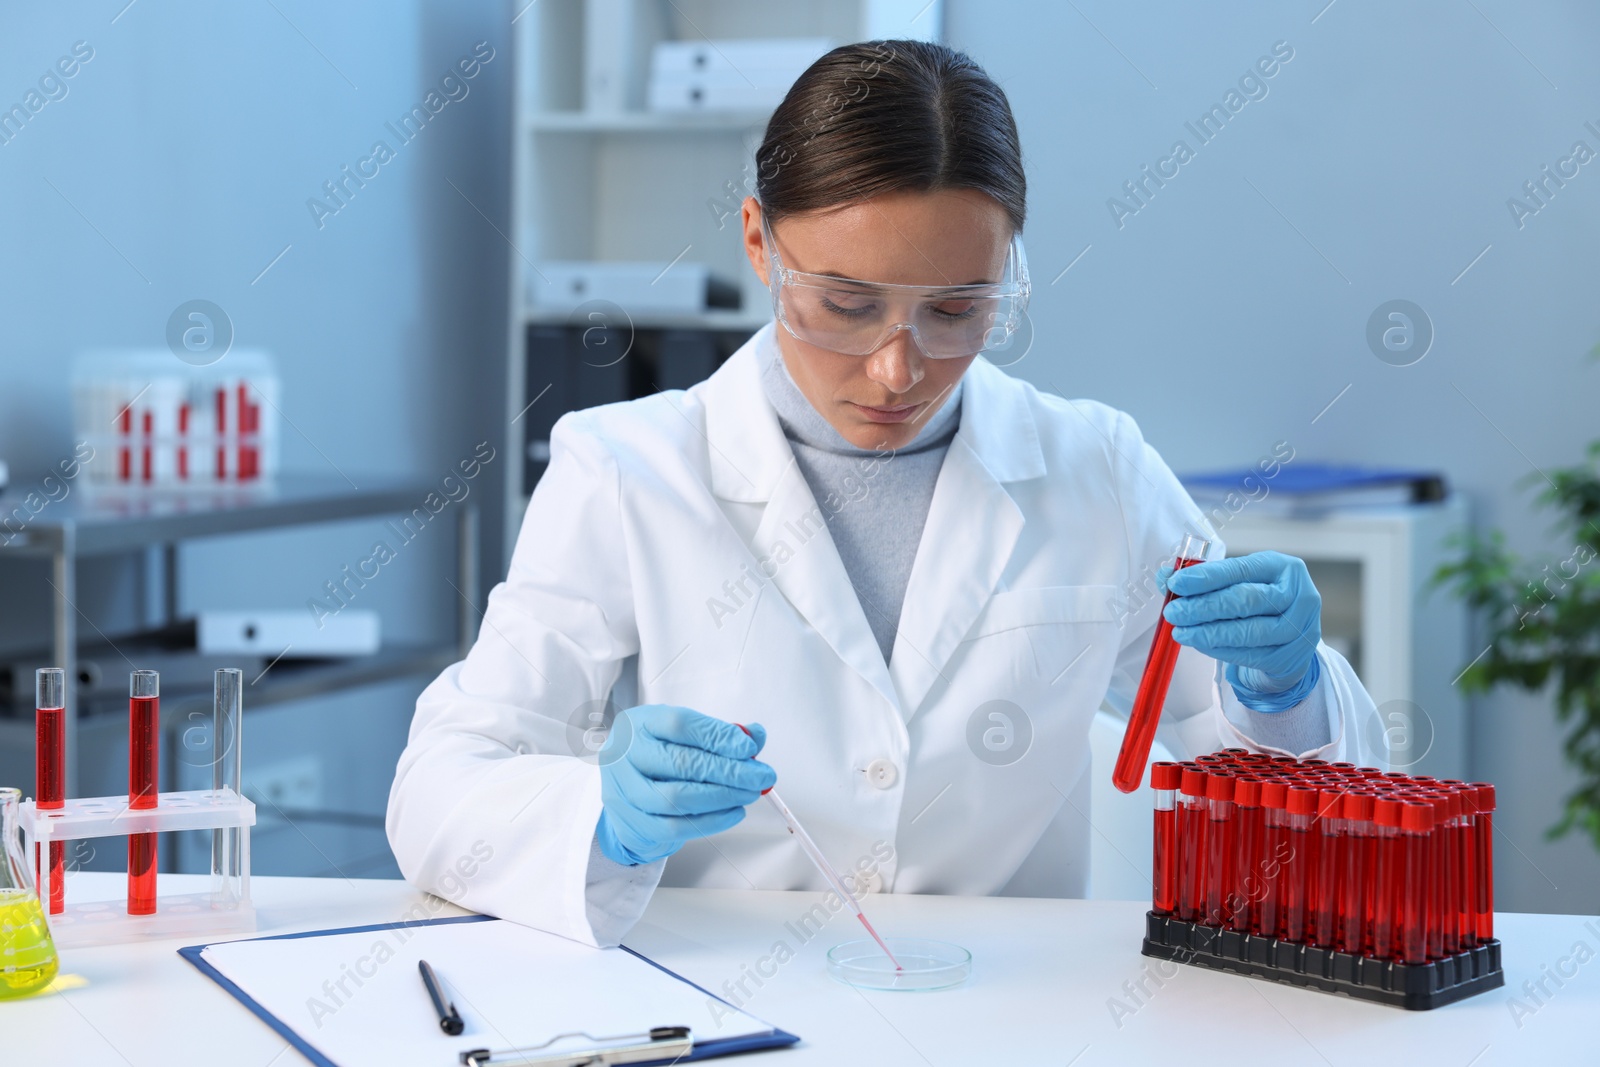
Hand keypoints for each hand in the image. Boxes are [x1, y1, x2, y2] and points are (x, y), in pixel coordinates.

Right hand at [594, 705, 775, 865]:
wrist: (623, 792)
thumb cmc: (658, 757)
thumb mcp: (682, 735)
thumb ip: (719, 733)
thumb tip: (755, 735)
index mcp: (641, 724)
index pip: (680, 725)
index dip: (718, 736)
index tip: (749, 747)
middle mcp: (627, 755)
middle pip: (682, 763)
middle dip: (730, 771)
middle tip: (761, 776)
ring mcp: (626, 791)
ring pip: (679, 798)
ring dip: (723, 797)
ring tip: (749, 794)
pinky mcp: (633, 824)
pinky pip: (676, 827)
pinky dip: (711, 821)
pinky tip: (733, 812)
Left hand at [1159, 551, 1322, 701]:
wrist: (1290, 637)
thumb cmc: (1259, 603)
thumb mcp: (1238, 582)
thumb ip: (1204, 578)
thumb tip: (1166, 576)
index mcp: (1284, 568)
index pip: (1240, 570)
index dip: (1206, 577)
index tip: (1176, 583)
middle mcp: (1299, 596)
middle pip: (1245, 600)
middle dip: (1203, 606)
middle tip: (1173, 612)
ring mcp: (1298, 629)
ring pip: (1248, 632)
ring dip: (1208, 632)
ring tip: (1180, 631)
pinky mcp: (1290, 657)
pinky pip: (1248, 654)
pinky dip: (1219, 649)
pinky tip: (1199, 643)